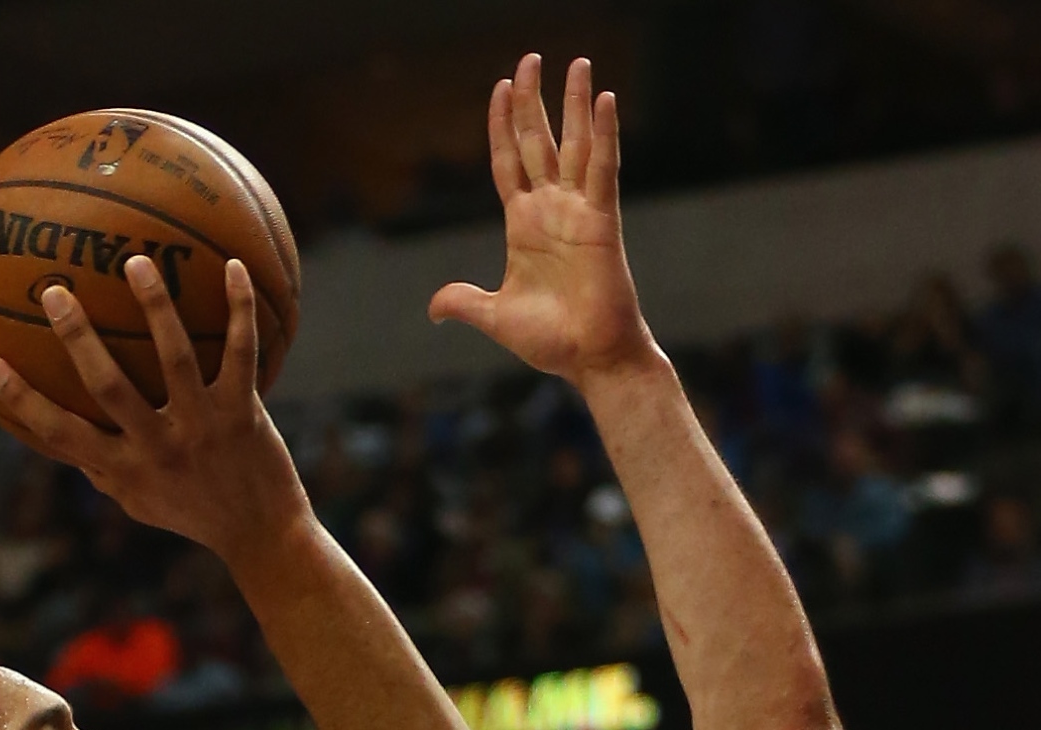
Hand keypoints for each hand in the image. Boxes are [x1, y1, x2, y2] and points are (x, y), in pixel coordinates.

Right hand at [0, 259, 308, 566]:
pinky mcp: (243, 415)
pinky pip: (242, 353)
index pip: (63, 435)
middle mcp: (160, 448)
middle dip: (79, 338)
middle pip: (109, 387)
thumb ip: (103, 469)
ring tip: (136, 263)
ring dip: (156, 307)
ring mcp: (202, 429)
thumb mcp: (140, 502)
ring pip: (176, 360)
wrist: (263, 537)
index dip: (24, 402)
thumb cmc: (194, 513)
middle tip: (56, 291)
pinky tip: (235, 266)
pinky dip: (240, 308)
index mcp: (126, 469)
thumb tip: (57, 435)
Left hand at [430, 55, 651, 385]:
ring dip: (576, 103)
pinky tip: (604, 101)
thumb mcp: (496, 317)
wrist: (590, 359)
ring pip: (575, 144)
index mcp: (524, 224)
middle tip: (530, 58)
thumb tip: (434, 309)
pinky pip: (603, 168)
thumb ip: (465, 303)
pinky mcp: (603, 220)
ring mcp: (578, 211)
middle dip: (533, 99)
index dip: (502, 125)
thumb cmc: (551, 341)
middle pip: (538, 140)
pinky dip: (605, 135)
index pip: (508, 161)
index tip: (500, 87)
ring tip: (579, 63)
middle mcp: (551, 209)